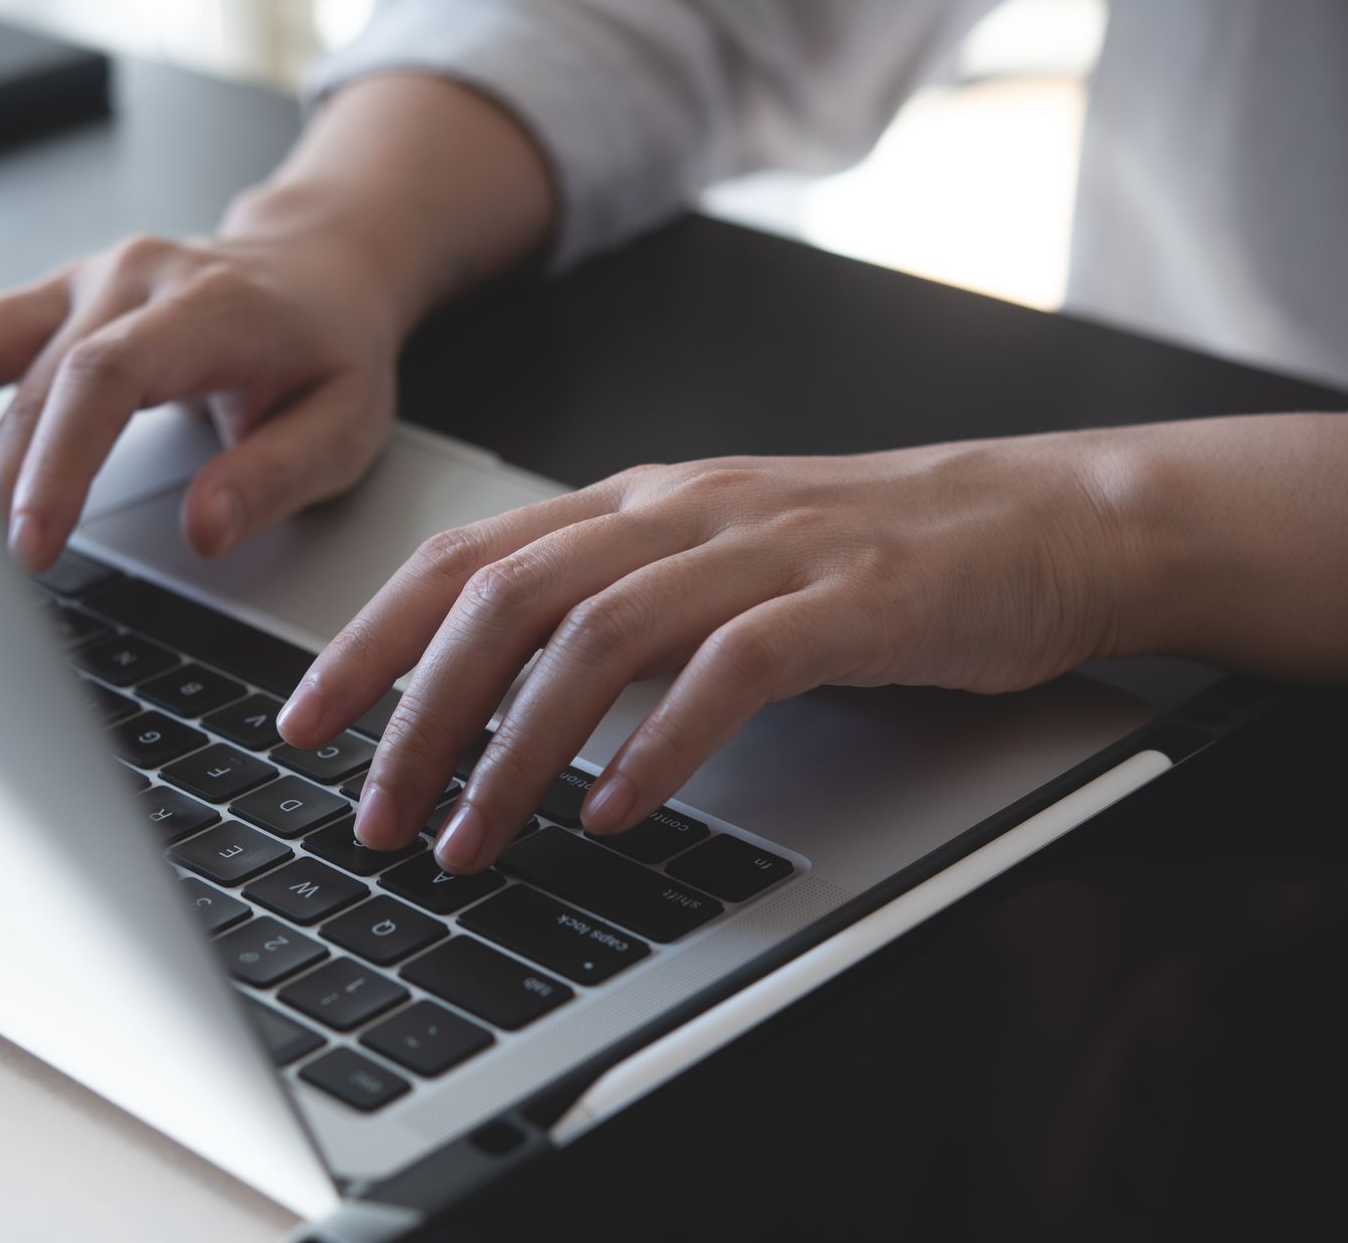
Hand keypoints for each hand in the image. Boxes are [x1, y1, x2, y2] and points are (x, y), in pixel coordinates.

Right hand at [0, 224, 404, 569]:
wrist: (319, 267)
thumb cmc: (330, 353)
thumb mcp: (344, 427)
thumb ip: (275, 478)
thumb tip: (203, 531)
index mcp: (208, 307)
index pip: (105, 377)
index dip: (57, 463)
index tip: (31, 543)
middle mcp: (130, 279)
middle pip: (34, 386)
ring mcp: (78, 281)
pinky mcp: (47, 299)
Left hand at [276, 437, 1137, 873]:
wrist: (1041, 520)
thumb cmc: (870, 558)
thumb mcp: (712, 565)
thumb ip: (611, 607)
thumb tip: (493, 695)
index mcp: (632, 505)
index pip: (462, 560)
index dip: (368, 640)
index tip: (307, 724)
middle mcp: (677, 515)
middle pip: (502, 600)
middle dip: (416, 714)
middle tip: (377, 814)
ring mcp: (761, 551)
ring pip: (595, 638)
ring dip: (515, 751)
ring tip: (473, 841)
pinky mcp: (846, 601)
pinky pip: (728, 670)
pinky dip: (659, 745)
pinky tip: (616, 811)